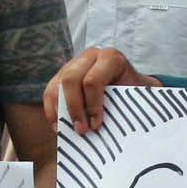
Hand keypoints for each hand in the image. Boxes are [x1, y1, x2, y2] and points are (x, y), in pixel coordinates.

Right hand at [43, 47, 160, 133]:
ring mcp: (74, 63)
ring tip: (70, 131)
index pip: (93, 80)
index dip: (92, 105)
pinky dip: (51, 110)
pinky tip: (58, 126)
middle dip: (74, 108)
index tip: (95, 125)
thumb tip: (118, 130)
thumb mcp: (137, 95)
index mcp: (111, 58)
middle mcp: (90, 56)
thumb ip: (129, 105)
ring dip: (61, 110)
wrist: (130, 84)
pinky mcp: (62, 74)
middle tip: (81, 130)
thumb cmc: (134, 92)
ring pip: (57, 85)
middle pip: (71, 79)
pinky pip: (49, 91)